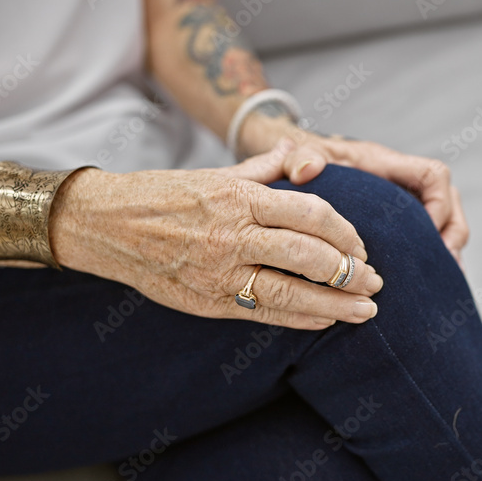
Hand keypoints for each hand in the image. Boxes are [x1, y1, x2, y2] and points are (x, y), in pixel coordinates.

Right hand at [50, 140, 382, 329]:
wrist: (107, 225)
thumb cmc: (167, 195)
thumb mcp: (219, 173)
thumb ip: (270, 167)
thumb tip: (312, 161)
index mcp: (240, 198)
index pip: (311, 213)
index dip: (345, 232)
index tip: (361, 245)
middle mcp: (233, 235)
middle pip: (308, 256)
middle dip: (350, 271)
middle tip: (375, 279)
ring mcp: (220, 272)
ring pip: (291, 293)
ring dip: (336, 304)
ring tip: (366, 310)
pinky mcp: (208, 302)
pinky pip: (264, 314)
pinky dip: (300, 319)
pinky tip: (325, 319)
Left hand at [240, 117, 469, 262]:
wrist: (292, 162)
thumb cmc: (298, 158)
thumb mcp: (297, 155)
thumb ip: (299, 157)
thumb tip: (307, 168)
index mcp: (384, 165)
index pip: (432, 175)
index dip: (439, 203)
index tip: (428, 232)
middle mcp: (398, 182)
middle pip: (448, 201)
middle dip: (452, 233)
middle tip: (447, 265)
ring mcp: (399, 203)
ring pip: (443, 221)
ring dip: (446, 248)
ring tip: (443, 278)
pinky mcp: (393, 222)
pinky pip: (423, 237)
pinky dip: (429, 257)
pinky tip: (426, 284)